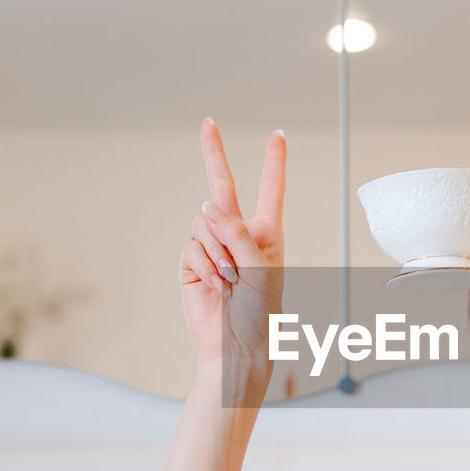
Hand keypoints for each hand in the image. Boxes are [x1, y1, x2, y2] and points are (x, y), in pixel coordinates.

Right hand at [180, 119, 285, 392]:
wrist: (235, 347)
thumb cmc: (260, 313)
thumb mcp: (261, 270)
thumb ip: (238, 235)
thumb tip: (208, 208)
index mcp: (267, 235)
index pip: (270, 190)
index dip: (273, 162)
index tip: (278, 135)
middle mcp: (239, 236)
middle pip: (223, 187)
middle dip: (214, 155)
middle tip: (208, 123)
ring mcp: (214, 248)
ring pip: (204, 224)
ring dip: (217, 251)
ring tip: (229, 279)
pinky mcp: (192, 264)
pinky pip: (191, 247)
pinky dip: (202, 265)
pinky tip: (213, 284)